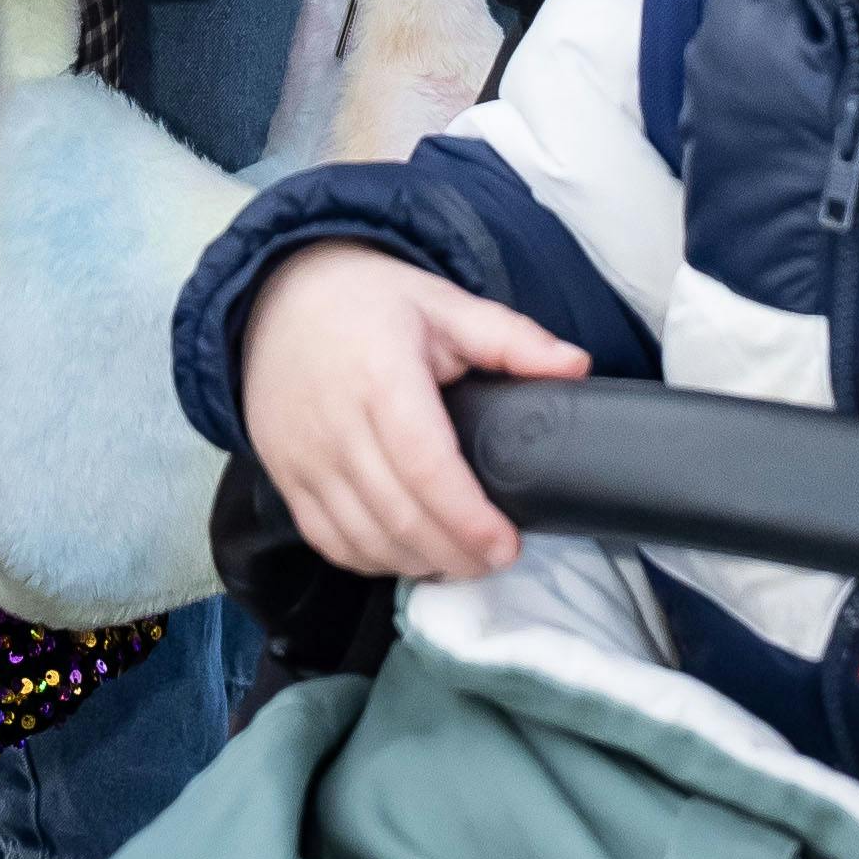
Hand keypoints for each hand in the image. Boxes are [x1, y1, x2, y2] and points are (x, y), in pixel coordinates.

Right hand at [240, 244, 589, 582]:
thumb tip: (577, 366)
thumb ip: (512, 338)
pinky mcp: (285, 477)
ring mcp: (304, 457)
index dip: (469, 518)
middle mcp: (336, 425)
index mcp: (383, 378)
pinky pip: (329, 540)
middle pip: (399, 515)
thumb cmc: (372, 302)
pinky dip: (371, 560)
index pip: (427, 467)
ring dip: (417, 562)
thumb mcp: (445, 304)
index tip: (507, 544)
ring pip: (364, 539)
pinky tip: (407, 554)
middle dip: (455, 553)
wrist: (281, 296)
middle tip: (497, 559)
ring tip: (461, 560)